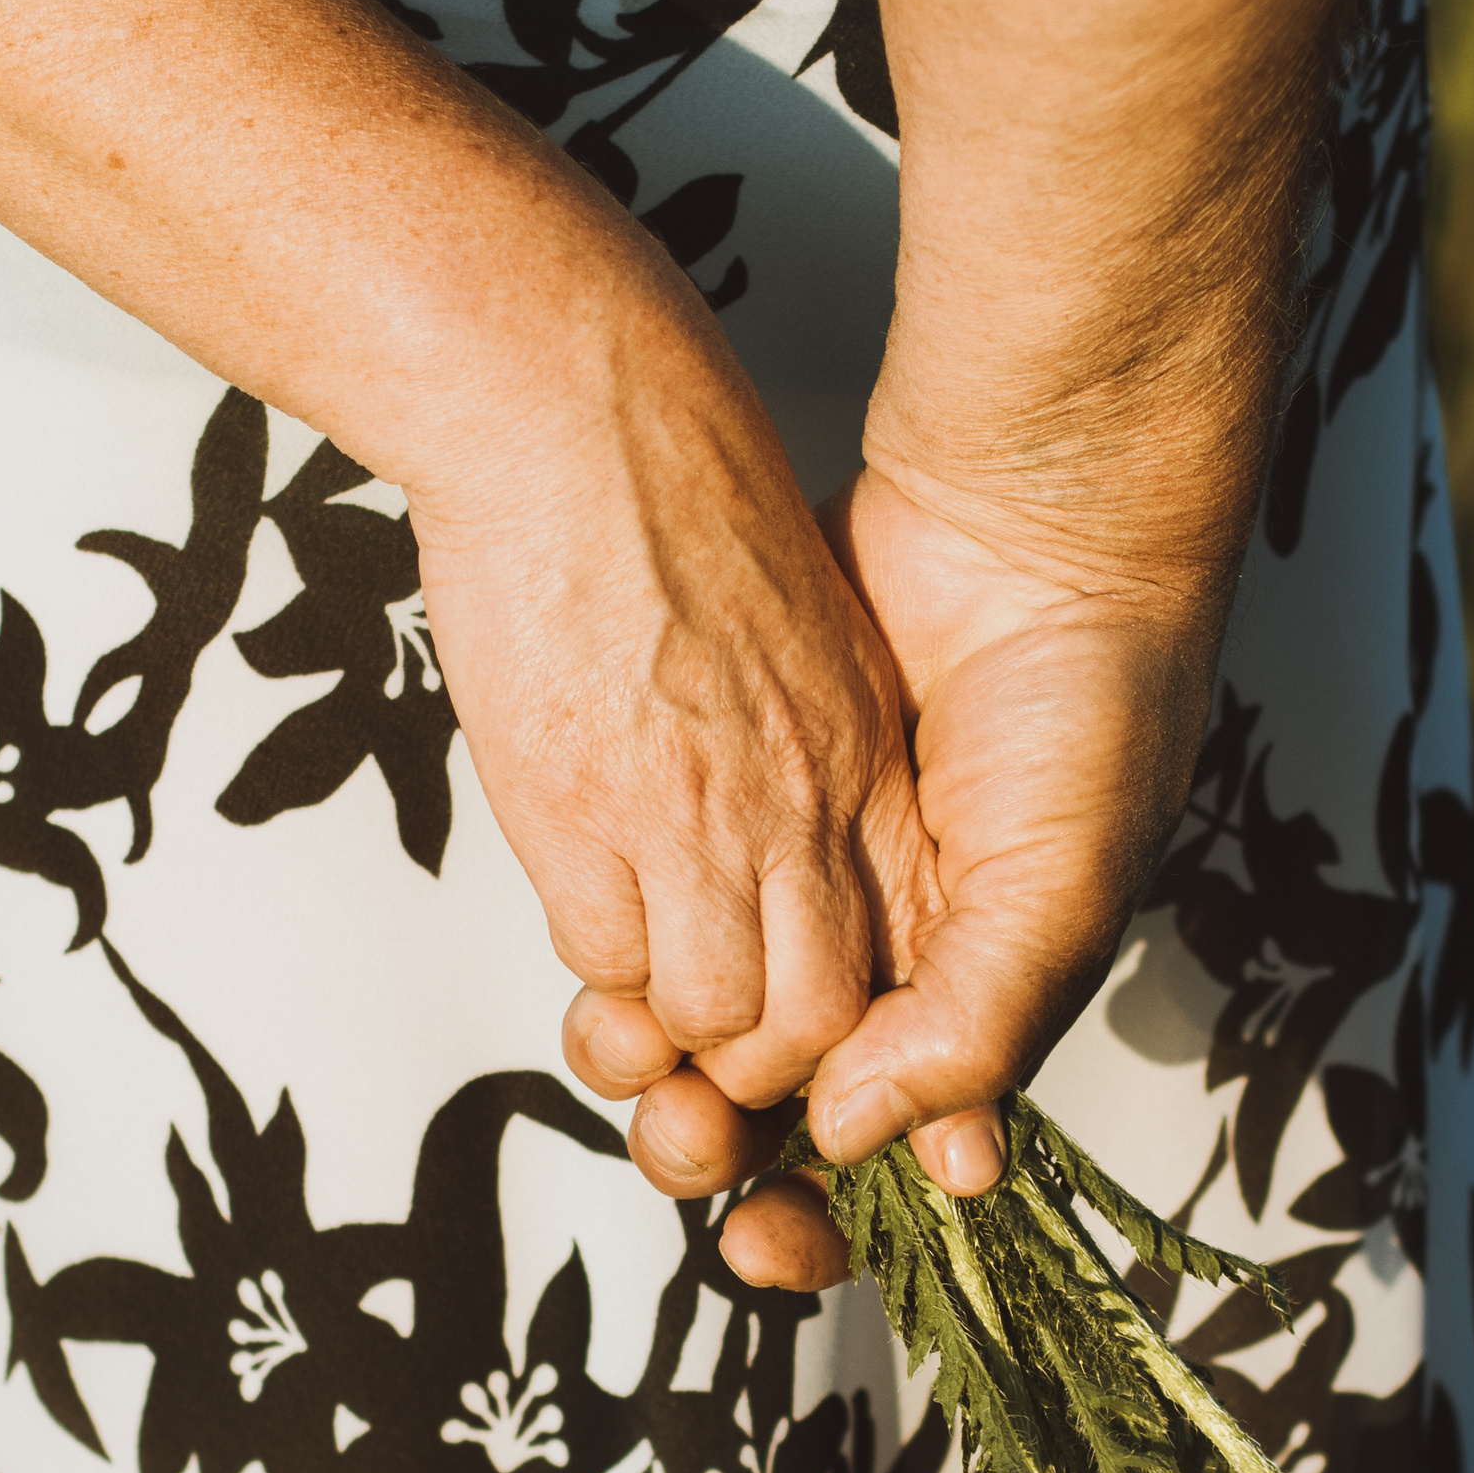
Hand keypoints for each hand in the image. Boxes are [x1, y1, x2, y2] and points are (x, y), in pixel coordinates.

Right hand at [411, 243, 933, 1109]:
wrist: (580, 409)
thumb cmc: (669, 493)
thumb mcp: (797, 627)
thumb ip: (811, 737)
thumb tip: (787, 819)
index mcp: (858, 756)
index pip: (894, 943)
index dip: (848, 1012)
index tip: (791, 1007)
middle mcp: (797, 801)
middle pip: (820, 1015)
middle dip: (762, 1063)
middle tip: (710, 1040)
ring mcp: (696, 814)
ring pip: (715, 1012)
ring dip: (672, 1026)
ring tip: (641, 983)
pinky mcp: (590, 806)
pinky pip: (611, 957)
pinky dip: (600, 965)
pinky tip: (588, 906)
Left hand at [568, 452, 1233, 1284]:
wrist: (1031, 516)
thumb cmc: (1094, 705)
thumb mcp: (1060, 888)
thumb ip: (971, 1025)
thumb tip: (849, 1133)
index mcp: (972, 1007)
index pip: (885, 1161)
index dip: (821, 1222)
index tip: (757, 1240)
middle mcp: (888, 963)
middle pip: (771, 1111)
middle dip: (711, 1147)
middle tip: (673, 1130)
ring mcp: (810, 885)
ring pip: (701, 1018)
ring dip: (653, 1060)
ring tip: (623, 1039)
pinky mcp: (741, 804)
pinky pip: (664, 902)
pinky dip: (629, 943)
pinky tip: (607, 955)